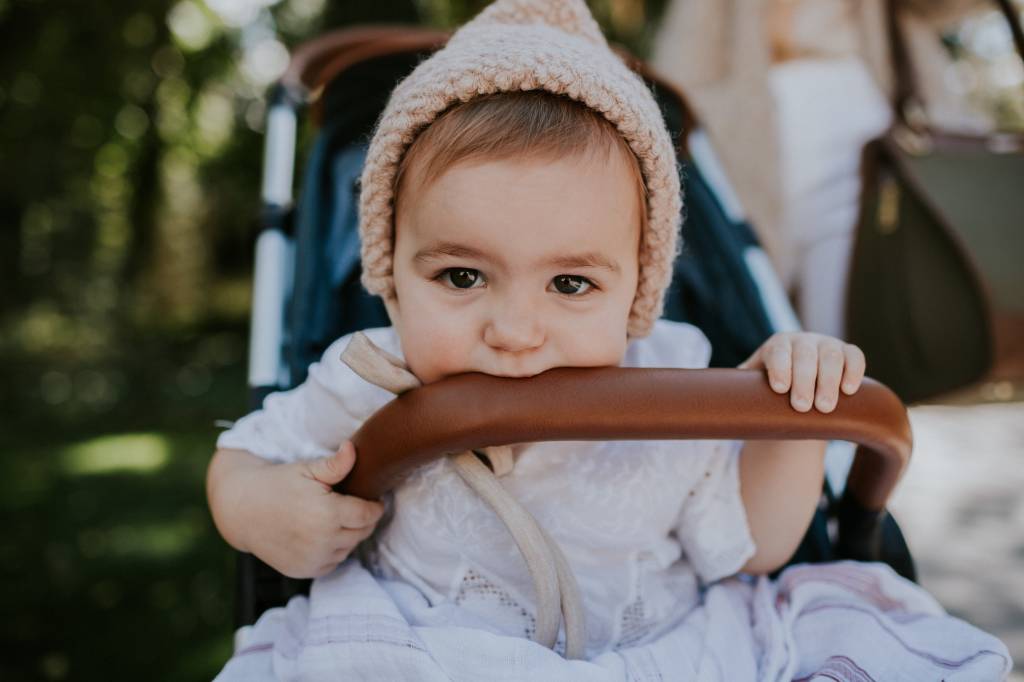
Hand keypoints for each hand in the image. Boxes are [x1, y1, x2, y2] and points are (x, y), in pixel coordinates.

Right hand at [225, 441, 384, 578]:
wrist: (242, 510)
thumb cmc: (277, 484)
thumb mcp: (307, 469)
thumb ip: (336, 464)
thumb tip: (353, 449)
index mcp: (328, 514)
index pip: (368, 515)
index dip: (375, 506)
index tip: (374, 499)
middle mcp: (322, 541)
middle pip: (362, 533)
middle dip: (363, 520)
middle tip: (355, 507)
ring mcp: (313, 559)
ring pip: (348, 548)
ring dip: (348, 536)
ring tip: (336, 519)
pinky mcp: (304, 571)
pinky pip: (332, 562)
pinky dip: (333, 550)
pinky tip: (322, 534)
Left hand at [739, 332, 865, 412]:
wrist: (801, 384)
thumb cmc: (770, 389)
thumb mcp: (753, 386)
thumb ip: (735, 390)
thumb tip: (704, 401)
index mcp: (777, 345)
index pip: (778, 351)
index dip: (780, 367)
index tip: (779, 388)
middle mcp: (803, 341)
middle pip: (806, 354)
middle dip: (805, 380)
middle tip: (802, 406)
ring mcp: (827, 345)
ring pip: (832, 356)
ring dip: (829, 380)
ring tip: (825, 408)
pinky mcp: (848, 353)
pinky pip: (855, 357)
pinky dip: (854, 371)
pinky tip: (850, 390)